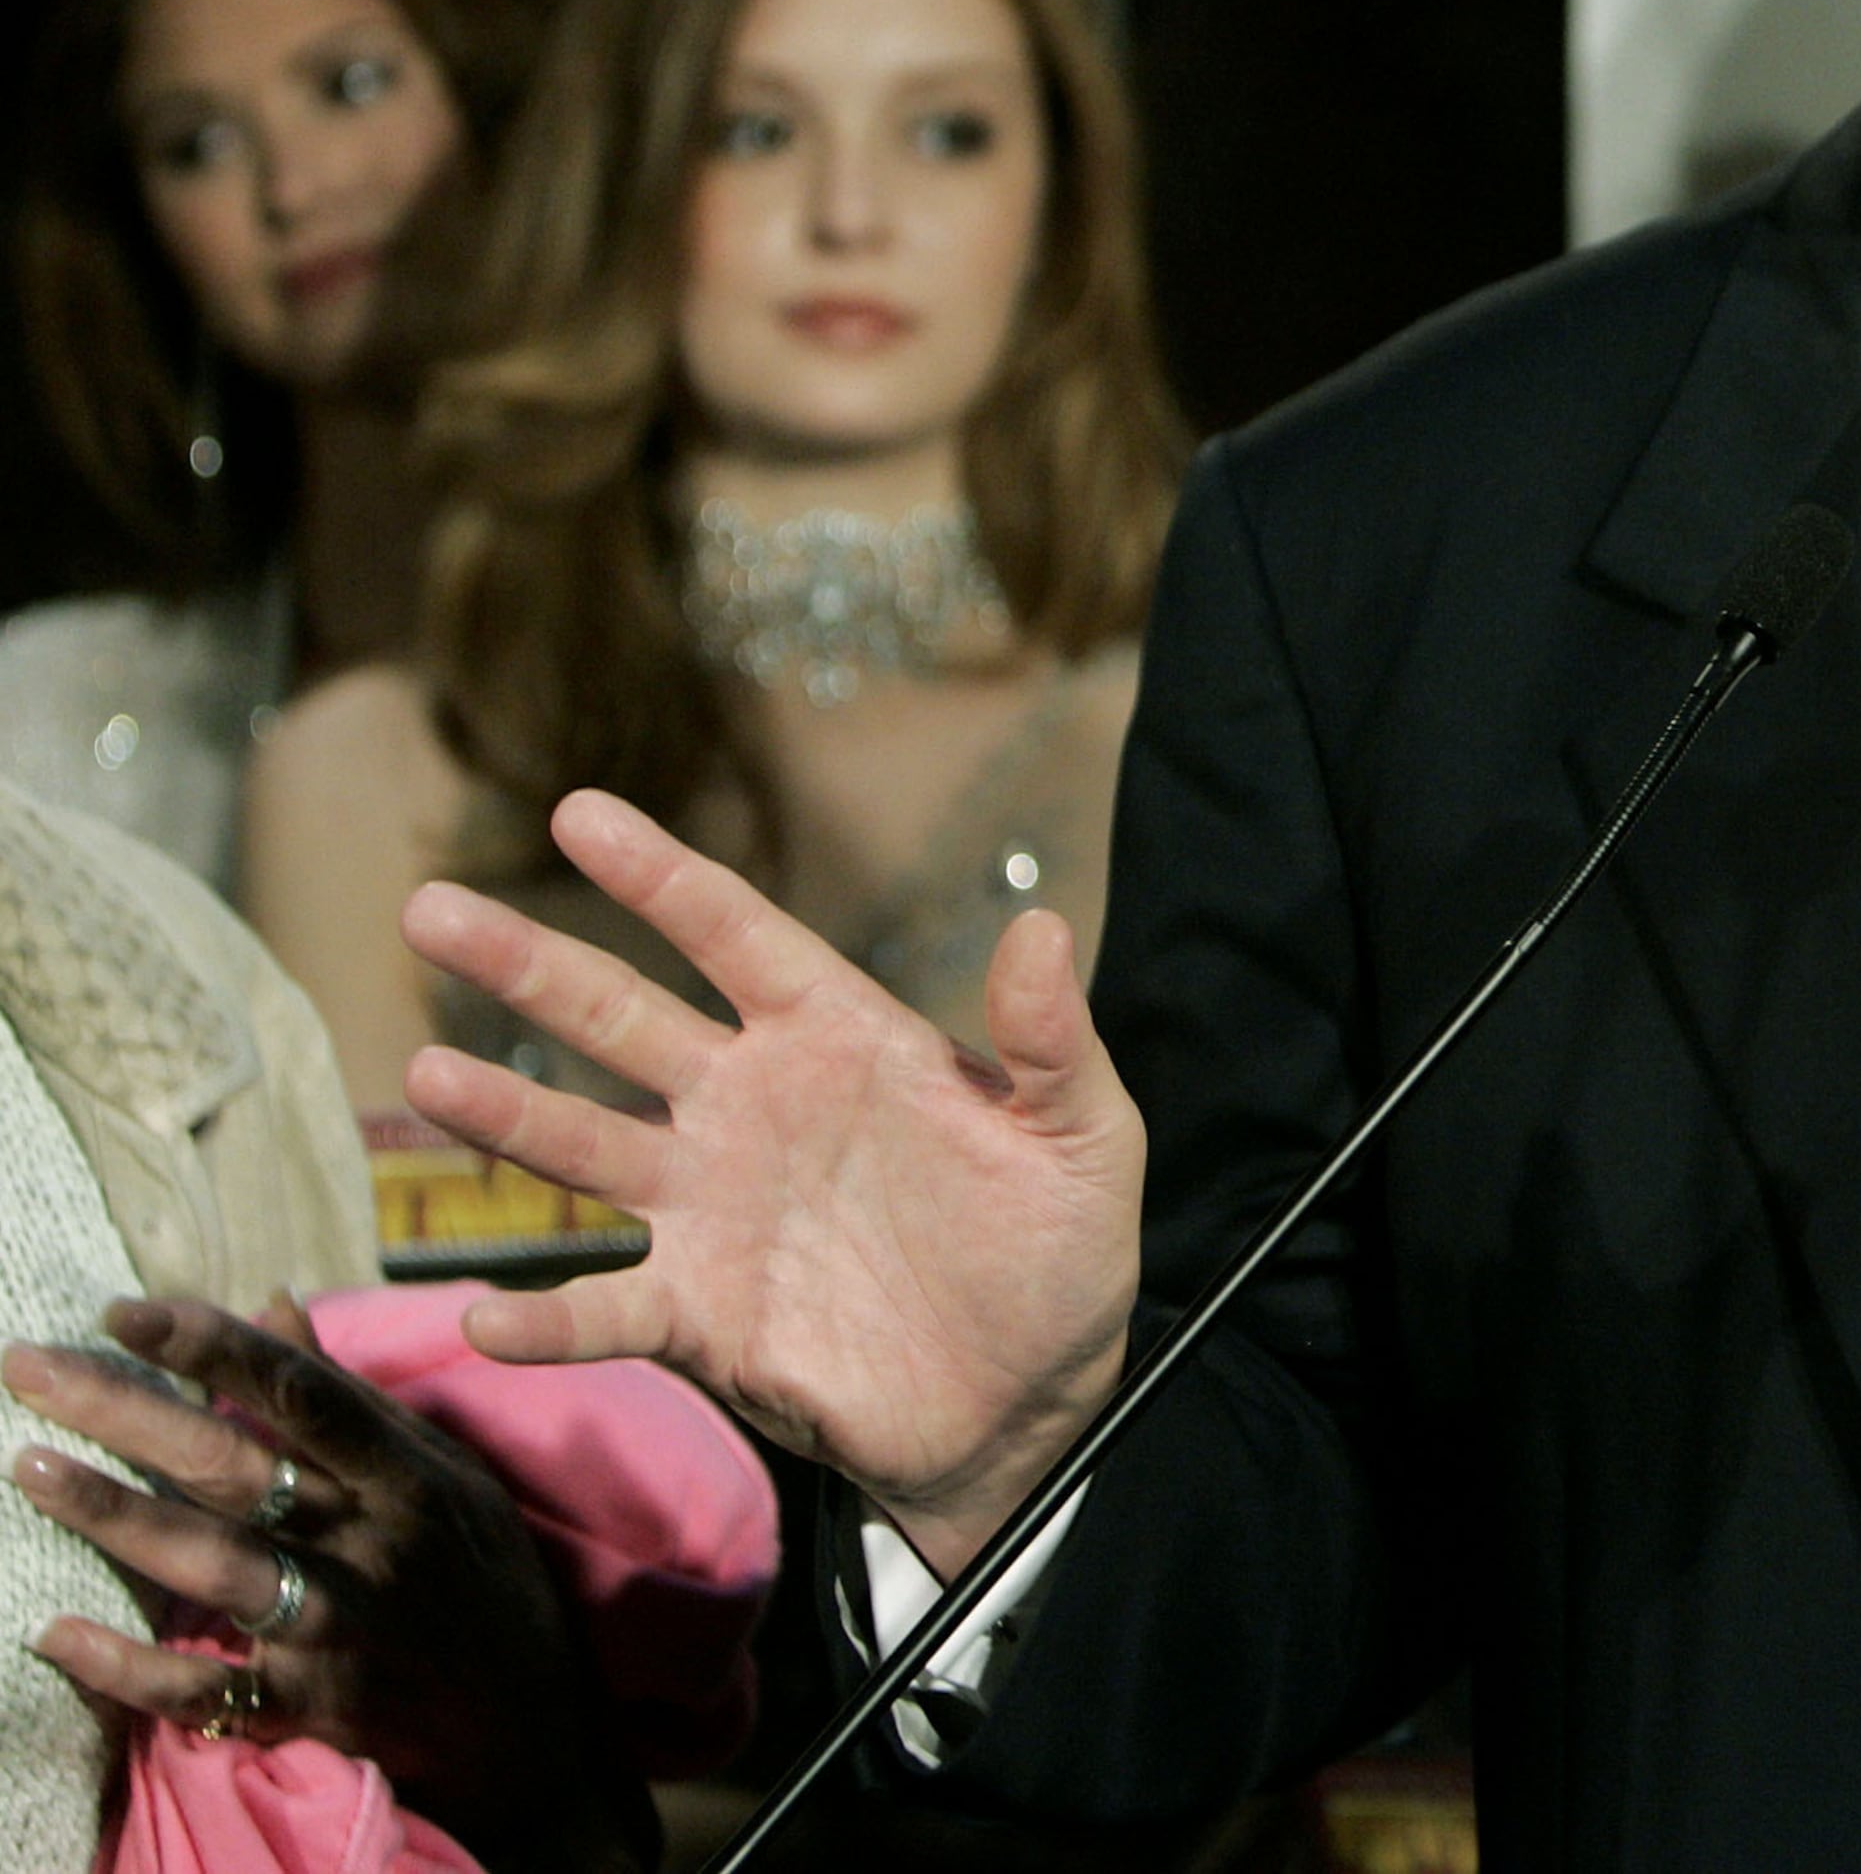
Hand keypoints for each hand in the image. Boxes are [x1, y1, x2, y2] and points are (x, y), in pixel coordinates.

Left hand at [9, 1294, 648, 1873]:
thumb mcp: (445, 1474)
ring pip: (214, 1564)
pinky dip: (128, 1666)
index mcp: (406, 1475)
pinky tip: (56, 1634)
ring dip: (117, 1515)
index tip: (129, 1309)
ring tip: (31, 1467)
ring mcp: (336, 1626)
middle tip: (29, 1366)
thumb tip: (274, 1306)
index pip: (303, 1392)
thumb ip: (352, 1398)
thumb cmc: (479, 1578)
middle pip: (236, 1465)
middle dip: (129, 1411)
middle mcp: (370, 1542)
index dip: (215, 1347)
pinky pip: (203, 1686)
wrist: (526, 1725)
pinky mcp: (309, 1704)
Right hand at [398, 789, 1144, 1574]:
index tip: (576, 813)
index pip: (735, 936)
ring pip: (583, 1146)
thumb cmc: (1055, 1250)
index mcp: (838, 1039)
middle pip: (620, 1020)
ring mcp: (711, 1210)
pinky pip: (604, 1308)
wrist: (1028, 1403)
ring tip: (423, 1072)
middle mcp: (751, 1108)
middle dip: (529, 965)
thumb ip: (1051, 1040)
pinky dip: (545, 1317)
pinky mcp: (698, 1318)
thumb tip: (1044, 926)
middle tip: (429, 908)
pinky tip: (485, 1319)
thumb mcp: (1083, 1136)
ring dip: (504, 1112)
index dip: (658, 877)